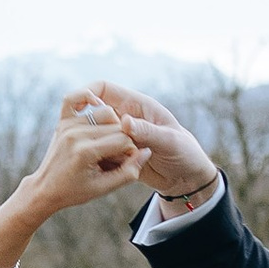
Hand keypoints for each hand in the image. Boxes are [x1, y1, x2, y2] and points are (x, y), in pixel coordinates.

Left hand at [22, 94, 146, 216]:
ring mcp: (68, 125)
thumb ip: (129, 172)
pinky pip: (75, 98)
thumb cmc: (75, 191)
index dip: (131, 152)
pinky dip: (88, 97)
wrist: (45, 188)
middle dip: (124, 141)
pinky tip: (97, 104)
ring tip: (110, 144)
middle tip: (119, 157)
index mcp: (86, 152)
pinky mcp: (63, 120)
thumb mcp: (104, 188)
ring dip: (114, 126)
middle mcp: (76, 134)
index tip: (127, 162)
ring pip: (106, 113)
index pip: (124, 141)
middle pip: (117, 126)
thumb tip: (147, 152)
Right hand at [74, 80, 218, 203]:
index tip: (81, 107)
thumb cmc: (185, 154)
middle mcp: (126, 118)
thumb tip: (123, 122)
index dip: (88, 93)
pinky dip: (101, 161)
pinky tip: (110, 172)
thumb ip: (147, 132)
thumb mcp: (169, 142)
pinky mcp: (118, 154)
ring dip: (98, 148)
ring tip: (117, 162)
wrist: (187, 178)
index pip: (104, 88)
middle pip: (95, 114)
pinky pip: (101, 153)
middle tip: (110, 148)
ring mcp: (121, 137)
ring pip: (96, 136)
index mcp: (137, 105)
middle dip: (94, 129)